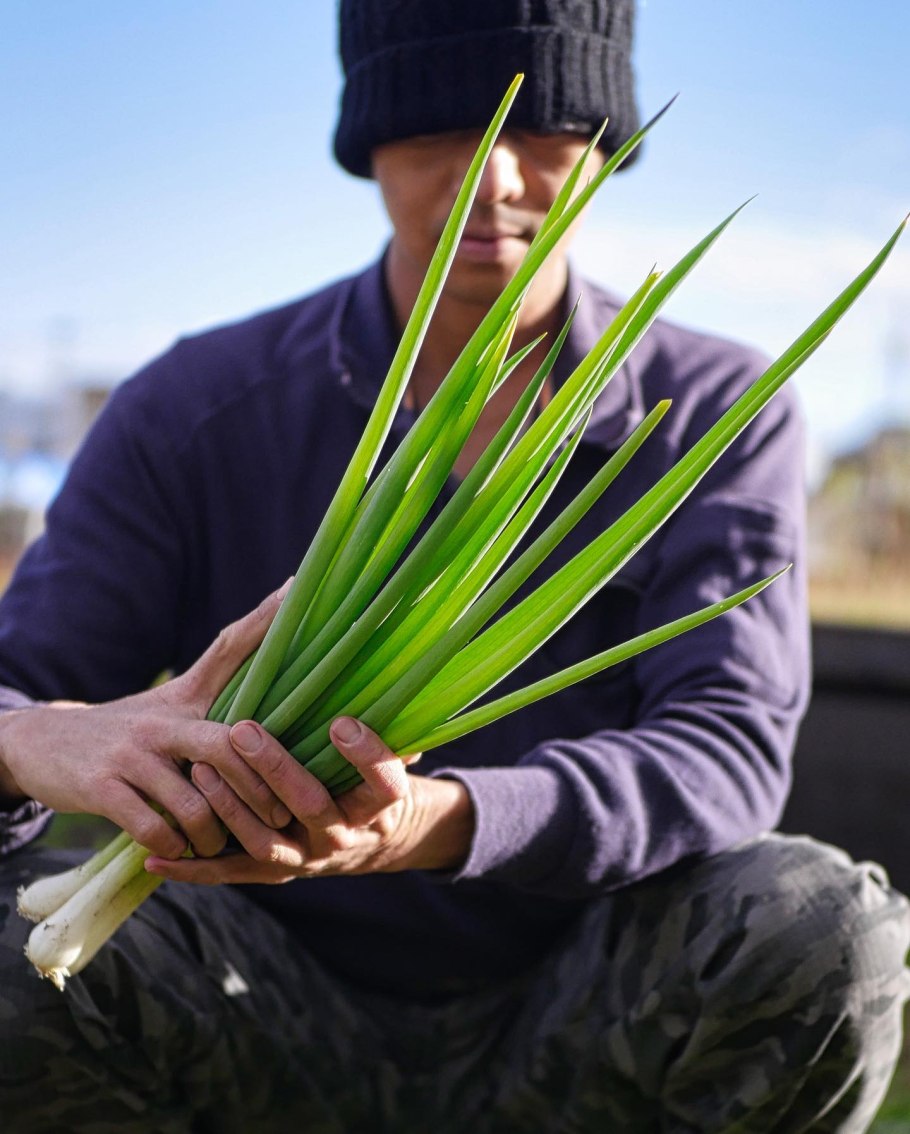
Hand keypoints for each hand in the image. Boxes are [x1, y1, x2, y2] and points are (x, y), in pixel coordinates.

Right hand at [0, 582, 294, 858]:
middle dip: (261, 791)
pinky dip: (175, 847)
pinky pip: (155, 827)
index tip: (296, 584)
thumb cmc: (126, 731)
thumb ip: (219, 689)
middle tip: (278, 820)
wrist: (40, 743)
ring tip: (219, 845)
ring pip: (196, 802)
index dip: (263, 618)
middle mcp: (162, 720)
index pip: (229, 647)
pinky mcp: (102, 788)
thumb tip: (277, 680)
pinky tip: (178, 850)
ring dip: (215, 835)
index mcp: (185, 697)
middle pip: (228, 746)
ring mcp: (131, 754)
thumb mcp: (171, 703)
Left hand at [143, 716, 474, 883]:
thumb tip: (396, 663)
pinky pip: (230, 873)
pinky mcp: (272, 873)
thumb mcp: (387, 754)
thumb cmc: (366, 779)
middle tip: (243, 731)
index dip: (366, 756)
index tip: (340, 721)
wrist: (365, 842)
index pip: (384, 783)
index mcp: (377, 805)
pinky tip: (154, 858)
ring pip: (267, 841)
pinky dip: (192, 869)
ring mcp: (306, 857)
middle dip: (277, 769)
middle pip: (313, 806)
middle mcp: (342, 835)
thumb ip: (386, 717)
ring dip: (231, 807)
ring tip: (198, 771)